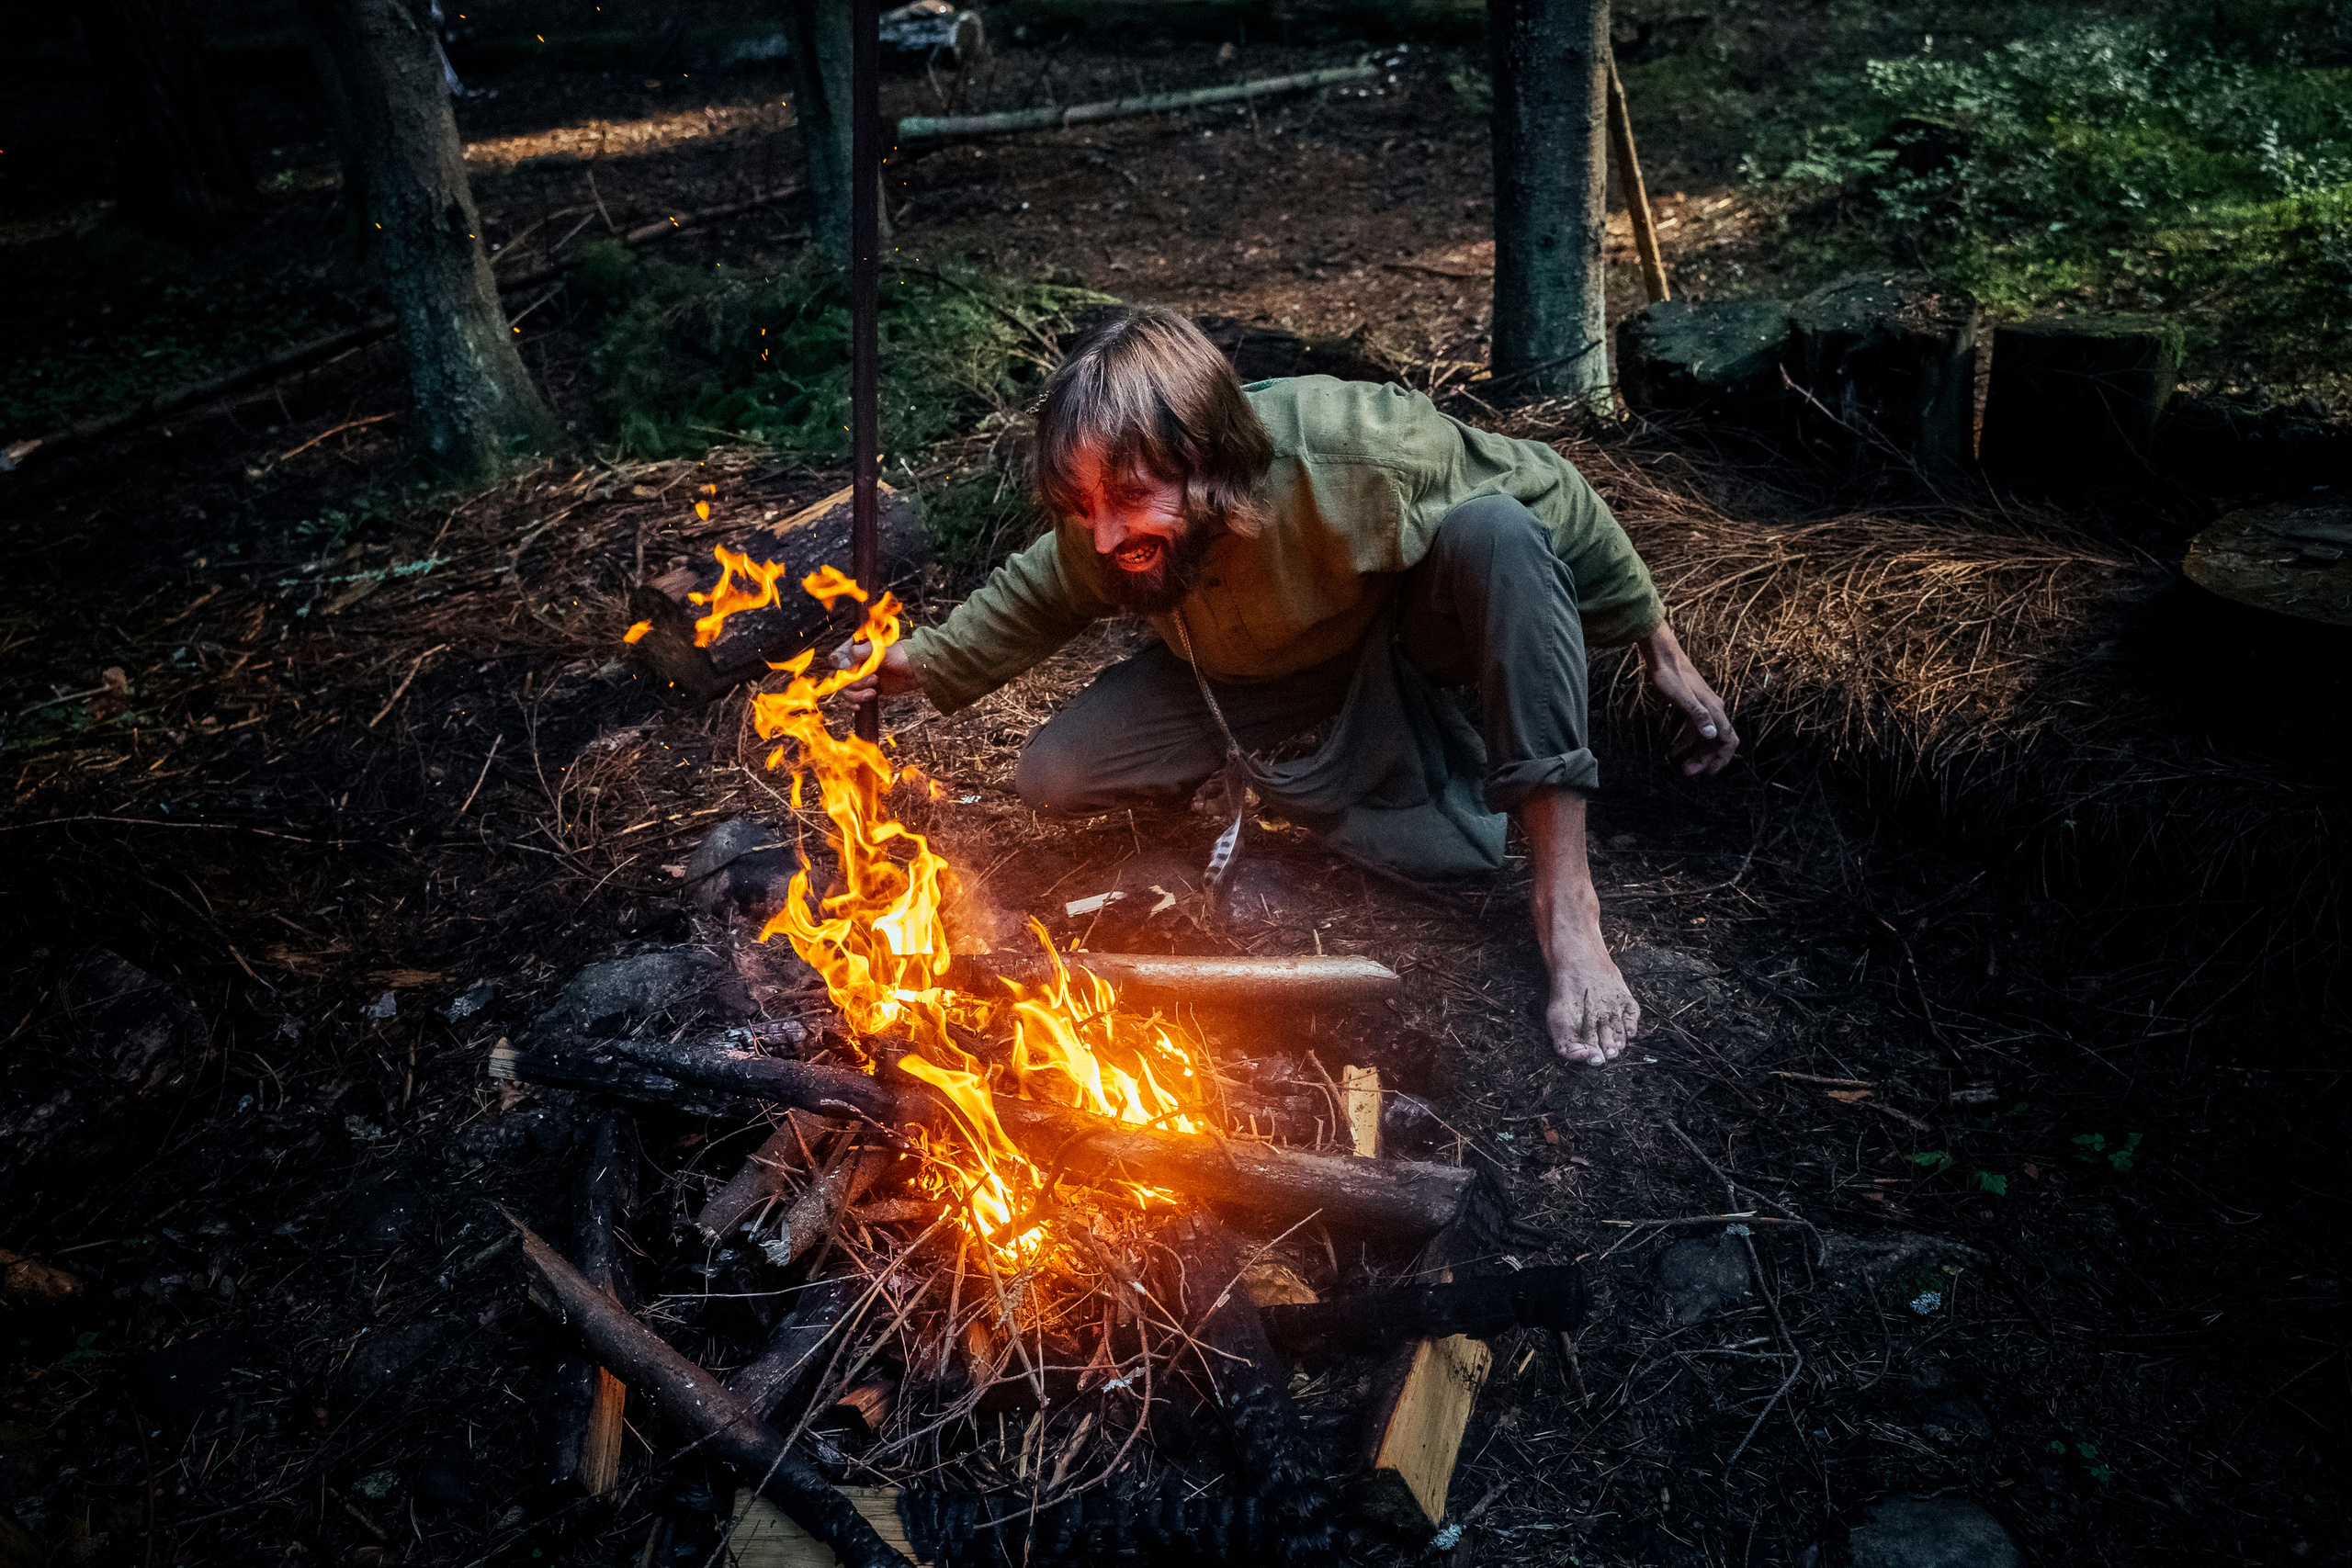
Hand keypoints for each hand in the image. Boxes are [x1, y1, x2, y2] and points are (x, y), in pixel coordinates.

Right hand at [830, 640, 919, 706]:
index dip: (839, 669)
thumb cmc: (901, 655)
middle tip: (874, 681)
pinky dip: (854, 703)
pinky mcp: (868, 690)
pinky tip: (859, 706)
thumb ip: (859, 653)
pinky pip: (854, 699)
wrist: (918, 670)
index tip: (848, 674)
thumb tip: (840, 663)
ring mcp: (861, 678)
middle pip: (840, 679)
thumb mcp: (881, 651)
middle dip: (854, 684)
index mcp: (857, 651)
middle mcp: (856, 665)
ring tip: (873, 693)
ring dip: (856, 695)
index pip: (837, 660)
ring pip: (846, 691)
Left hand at [1636, 621, 1737, 775]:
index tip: (1710, 773)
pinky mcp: (1692, 704)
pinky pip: (1695, 728)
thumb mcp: (1681, 697)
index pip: (1728, 739)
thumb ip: (1697, 715)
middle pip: (1716, 741)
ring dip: (1696, 752)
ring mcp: (1703, 707)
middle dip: (1705, 759)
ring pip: (1705, 736)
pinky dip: (1688, 741)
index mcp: (1714, 709)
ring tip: (1681, 765)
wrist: (1663, 655)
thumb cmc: (1670, 675)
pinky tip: (1675, 750)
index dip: (1722, 758)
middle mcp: (1713, 709)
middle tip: (1687, 771)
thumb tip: (1712, 734)